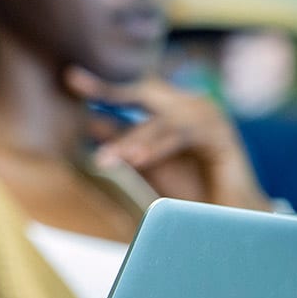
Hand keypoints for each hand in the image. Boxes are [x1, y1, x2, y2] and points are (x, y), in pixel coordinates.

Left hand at [65, 66, 270, 210]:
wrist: (228, 220)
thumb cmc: (186, 191)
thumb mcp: (146, 163)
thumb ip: (123, 140)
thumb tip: (88, 120)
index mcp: (171, 108)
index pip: (133, 90)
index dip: (103, 85)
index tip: (69, 77)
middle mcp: (190, 105)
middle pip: (145, 91)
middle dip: (109, 89)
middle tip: (74, 82)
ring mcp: (209, 117)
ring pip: (160, 120)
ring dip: (130, 140)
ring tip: (105, 160)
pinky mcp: (223, 137)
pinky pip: (184, 136)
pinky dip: (158, 146)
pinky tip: (137, 159)